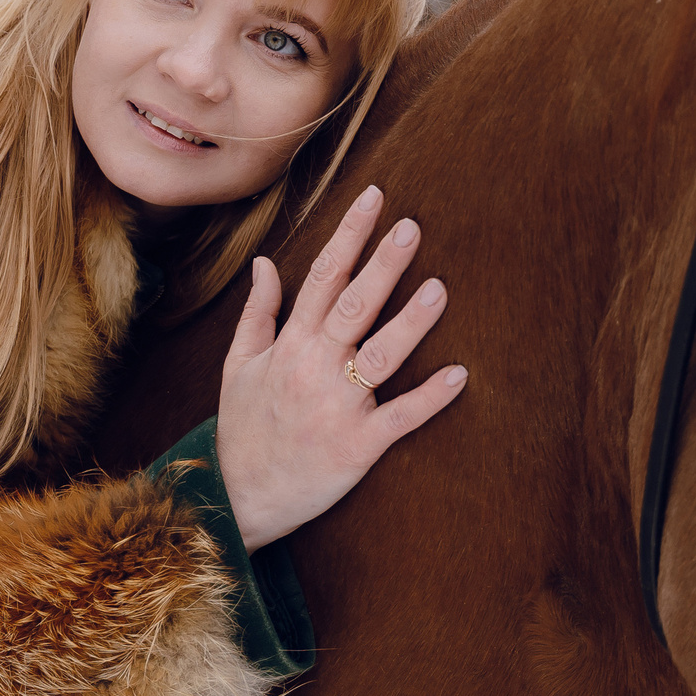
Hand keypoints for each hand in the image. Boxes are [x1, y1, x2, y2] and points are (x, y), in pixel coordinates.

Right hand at [214, 185, 466, 549]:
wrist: (235, 496)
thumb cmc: (243, 428)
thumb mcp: (237, 365)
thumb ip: (258, 313)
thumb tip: (265, 262)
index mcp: (289, 344)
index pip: (322, 276)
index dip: (350, 235)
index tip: (375, 199)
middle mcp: (314, 368)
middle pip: (354, 305)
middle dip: (383, 264)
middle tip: (412, 227)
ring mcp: (337, 407)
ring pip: (380, 356)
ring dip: (411, 323)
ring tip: (440, 288)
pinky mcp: (358, 445)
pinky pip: (399, 417)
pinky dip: (429, 398)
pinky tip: (459, 375)